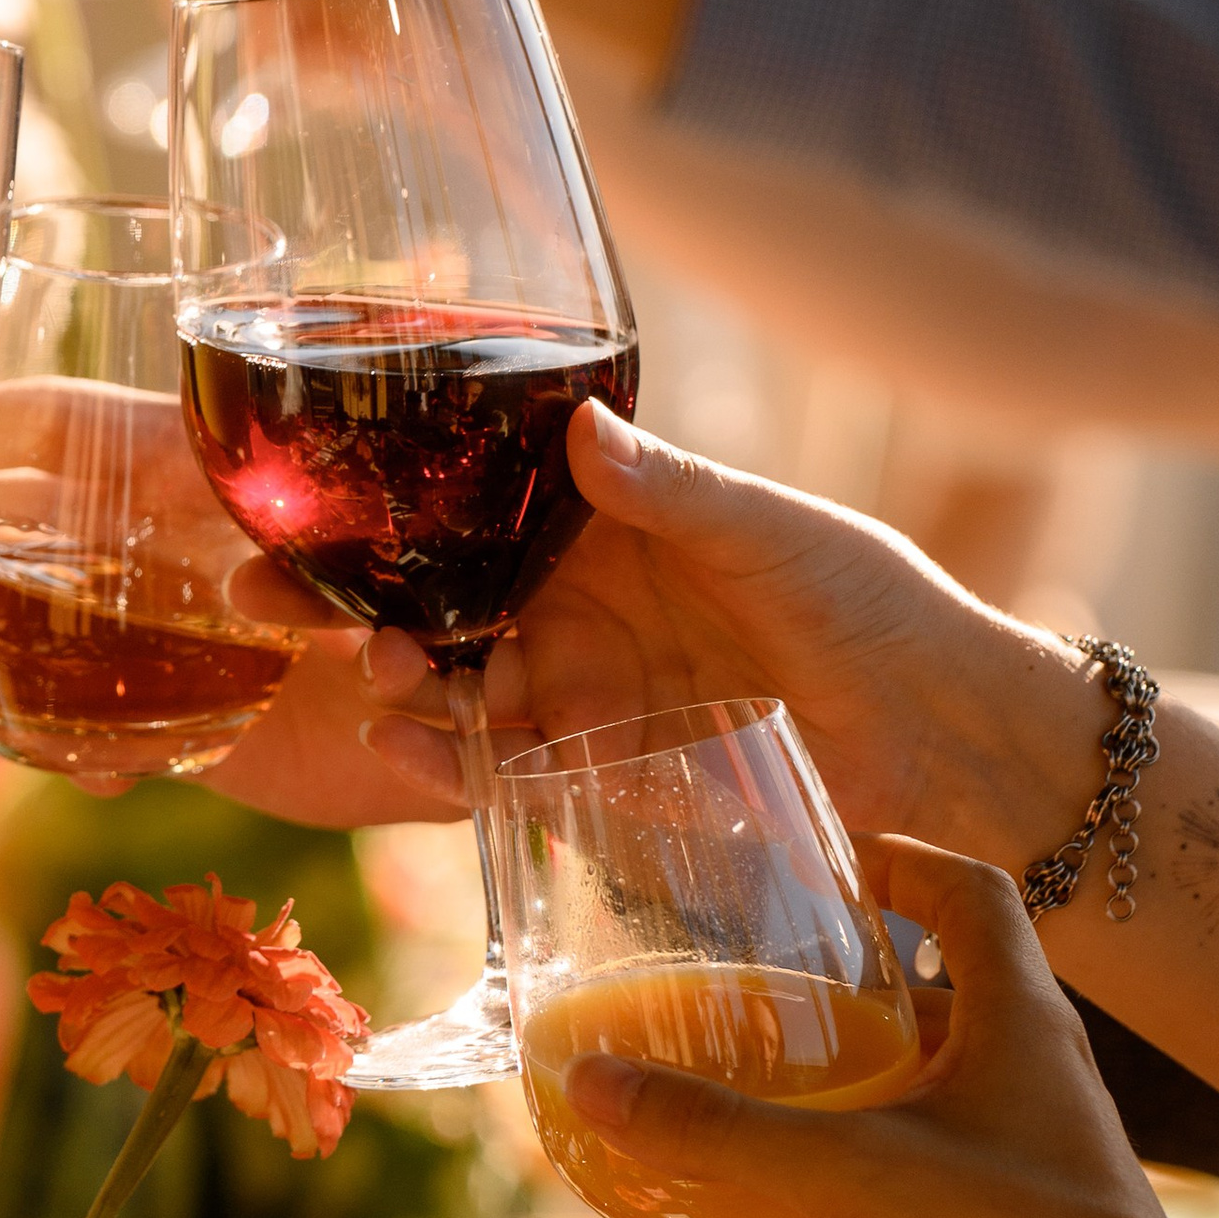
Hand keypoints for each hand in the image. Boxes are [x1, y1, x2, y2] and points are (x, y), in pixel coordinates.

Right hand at [0, 379, 435, 822]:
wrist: (521, 710)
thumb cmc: (465, 586)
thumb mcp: (420, 554)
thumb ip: (391, 576)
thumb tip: (369, 630)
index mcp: (198, 469)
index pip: (56, 426)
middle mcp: (174, 544)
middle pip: (15, 538)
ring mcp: (177, 633)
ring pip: (38, 642)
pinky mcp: (202, 716)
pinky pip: (104, 731)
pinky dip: (75, 754)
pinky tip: (83, 775)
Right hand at [358, 405, 1109, 869]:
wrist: (951, 744)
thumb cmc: (879, 608)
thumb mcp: (777, 534)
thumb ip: (676, 493)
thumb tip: (580, 426)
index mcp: (606, 536)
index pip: (467, 516)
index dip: (380, 513)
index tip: (296, 505)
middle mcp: (577, 618)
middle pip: (431, 606)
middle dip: (341, 602)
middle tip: (267, 597)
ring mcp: (584, 707)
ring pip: (450, 694)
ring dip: (391, 684)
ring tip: (372, 673)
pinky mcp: (604, 790)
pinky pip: (502, 781)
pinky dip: (447, 768)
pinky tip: (412, 748)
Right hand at [563, 840, 1218, 1217]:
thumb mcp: (854, 1166)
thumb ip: (724, 1129)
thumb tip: (598, 1084)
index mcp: (1011, 1018)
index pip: (968, 897)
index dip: (902, 864)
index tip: (828, 867)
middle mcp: (1020, 1083)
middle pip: (923, 1021)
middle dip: (833, 1024)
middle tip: (748, 1021)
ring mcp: (1013, 1173)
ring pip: (904, 1137)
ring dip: (820, 1148)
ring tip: (730, 1152)